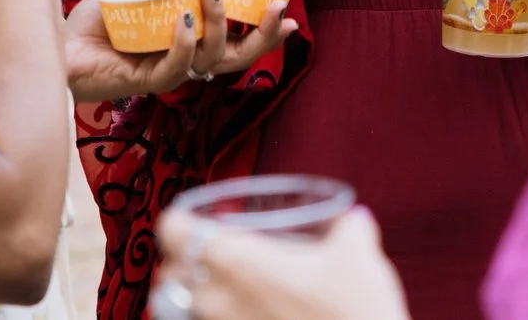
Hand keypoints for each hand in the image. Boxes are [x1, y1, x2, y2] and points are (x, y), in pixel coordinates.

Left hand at [63, 0, 295, 102]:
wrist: (55, 41)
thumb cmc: (95, 19)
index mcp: (189, 41)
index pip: (236, 41)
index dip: (264, 31)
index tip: (288, 9)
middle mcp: (184, 60)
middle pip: (237, 59)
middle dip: (264, 37)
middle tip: (279, 10)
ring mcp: (166, 72)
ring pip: (211, 60)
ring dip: (220, 25)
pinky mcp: (145, 82)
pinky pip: (175, 68)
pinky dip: (184, 43)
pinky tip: (183, 20)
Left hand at [173, 206, 408, 319]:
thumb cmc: (351, 308)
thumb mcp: (358, 253)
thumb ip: (349, 227)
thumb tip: (353, 219)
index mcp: (237, 259)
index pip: (172, 230)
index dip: (177, 218)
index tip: (191, 217)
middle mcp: (217, 299)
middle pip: (169, 275)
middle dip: (181, 261)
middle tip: (206, 253)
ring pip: (182, 310)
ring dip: (192, 297)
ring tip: (222, 289)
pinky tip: (245, 315)